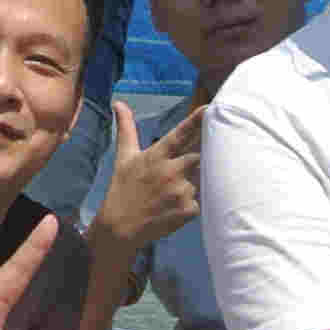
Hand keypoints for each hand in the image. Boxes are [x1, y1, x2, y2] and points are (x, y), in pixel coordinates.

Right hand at [90, 100, 203, 249]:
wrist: (120, 227)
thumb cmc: (122, 188)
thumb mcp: (124, 157)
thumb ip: (126, 128)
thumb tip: (119, 102)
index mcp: (156, 155)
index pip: (180, 134)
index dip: (196, 121)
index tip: (210, 108)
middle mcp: (170, 171)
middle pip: (199, 157)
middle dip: (197, 161)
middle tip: (182, 170)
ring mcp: (180, 191)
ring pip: (200, 181)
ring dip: (191, 185)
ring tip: (169, 195)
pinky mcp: (188, 210)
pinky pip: (199, 202)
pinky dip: (190, 204)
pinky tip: (172, 208)